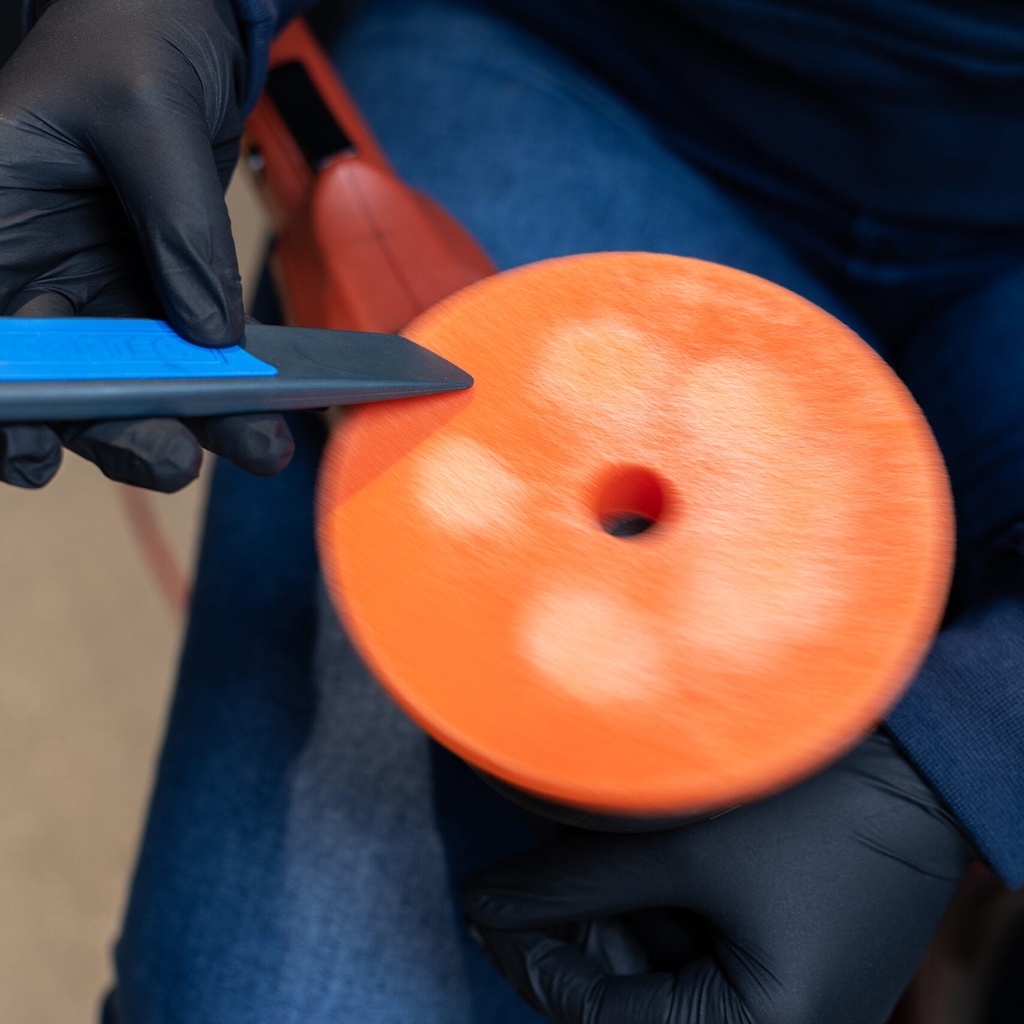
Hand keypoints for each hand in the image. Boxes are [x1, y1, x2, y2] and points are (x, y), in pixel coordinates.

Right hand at [0, 0, 292, 489]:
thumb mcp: (143, 113)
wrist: (180, 25)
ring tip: (257, 444)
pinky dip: (230, 391)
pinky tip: (270, 415)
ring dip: (191, 424)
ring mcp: (101, 294)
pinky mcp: (159, 295)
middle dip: (115, 430)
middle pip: (61, 382)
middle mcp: (35, 273)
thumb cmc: (130, 39)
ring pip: (134, 388)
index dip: (2, 406)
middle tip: (169, 455)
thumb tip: (208, 336)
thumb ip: (174, 226)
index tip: (34, 452)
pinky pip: (192, 360)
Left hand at [463, 731, 975, 1023]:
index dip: (534, 962)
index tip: (488, 905)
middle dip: (572, 934)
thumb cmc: (816, 808)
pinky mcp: (788, 954)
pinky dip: (654, 903)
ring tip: (569, 851)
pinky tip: (623, 853)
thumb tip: (483, 903)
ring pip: (662, 968)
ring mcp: (784, 993)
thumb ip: (574, 884)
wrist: (919, 759)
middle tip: (523, 876)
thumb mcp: (680, 850)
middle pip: (632, 1000)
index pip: (606, 1020)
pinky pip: (699, 943)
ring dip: (611, 912)